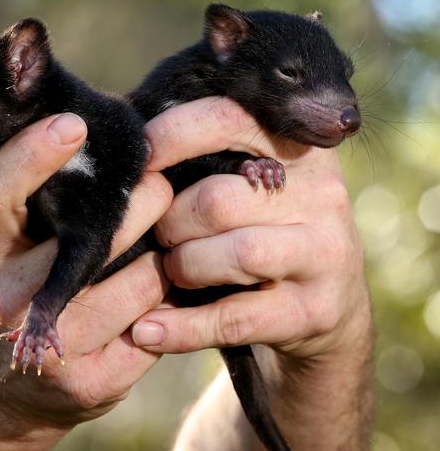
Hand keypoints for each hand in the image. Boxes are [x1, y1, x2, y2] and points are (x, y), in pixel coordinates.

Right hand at [0, 112, 172, 428]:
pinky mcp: (94, 384)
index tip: (74, 125)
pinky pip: (160, 324)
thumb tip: (78, 127)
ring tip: (152, 252)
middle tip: (158, 185)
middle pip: (97, 238)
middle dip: (143, 201)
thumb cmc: (8, 294)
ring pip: (145, 279)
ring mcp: (52, 350)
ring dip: (160, 259)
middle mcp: (10, 301)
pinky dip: (166, 305)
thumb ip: (28, 201)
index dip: (32, 155)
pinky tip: (150, 302)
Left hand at [129, 97, 372, 450]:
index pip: (229, 120)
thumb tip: (123, 151)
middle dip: (172, 223)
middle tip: (162, 237)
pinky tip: (147, 331)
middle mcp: (321, 192)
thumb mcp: (247, 187)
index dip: (173, 135)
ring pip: (234, 254)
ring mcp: (326, 252)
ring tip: (172, 273)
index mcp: (296, 147)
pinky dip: (183, 327)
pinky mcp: (316, 310)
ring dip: (184, 268)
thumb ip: (205, 161)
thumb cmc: (261, 232)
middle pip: (218, 200)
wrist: (327, 304)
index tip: (139, 157)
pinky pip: (236, 317)